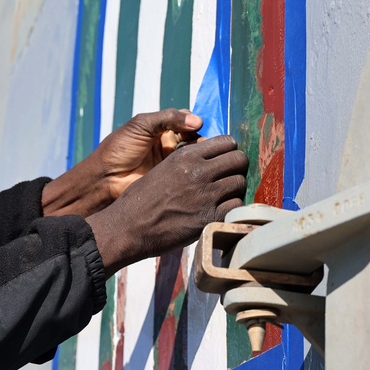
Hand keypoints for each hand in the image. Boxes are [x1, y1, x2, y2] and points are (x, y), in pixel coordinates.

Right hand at [86, 135, 247, 276]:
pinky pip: (237, 206)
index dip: (229, 150)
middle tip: (228, 177)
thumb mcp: (162, 169)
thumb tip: (209, 160)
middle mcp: (198, 171)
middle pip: (239, 159)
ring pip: (240, 182)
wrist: (129, 227)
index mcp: (185, 156)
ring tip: (223, 195)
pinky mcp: (210, 217)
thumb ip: (187, 163)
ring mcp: (206, 194)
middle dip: (237, 167)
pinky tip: (220, 211)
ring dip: (235, 189)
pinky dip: (232, 208)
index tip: (224, 160)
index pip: (226, 142)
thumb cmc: (141, 200)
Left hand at [91, 108, 203, 199]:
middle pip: (194, 136)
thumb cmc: (119, 148)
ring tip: (204, 154)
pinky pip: (191, 171)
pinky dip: (199, 167)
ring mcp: (172, 161)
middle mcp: (168, 143)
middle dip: (202, 137)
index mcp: (160, 127)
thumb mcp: (141, 125)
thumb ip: (167, 118)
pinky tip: (202, 167)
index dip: (194, 121)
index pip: (186, 120)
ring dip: (202, 152)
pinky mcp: (174, 178)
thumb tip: (198, 120)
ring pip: (196, 154)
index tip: (200, 125)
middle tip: (205, 142)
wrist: (106, 178)